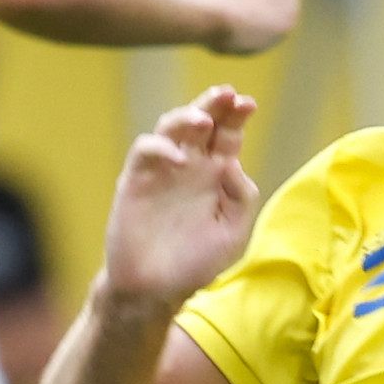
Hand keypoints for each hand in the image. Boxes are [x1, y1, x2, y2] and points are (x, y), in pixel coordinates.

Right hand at [101, 87, 263, 310]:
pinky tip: (180, 160)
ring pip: (170, 127)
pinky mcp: (135, 180)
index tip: (248, 103)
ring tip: (204, 120)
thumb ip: (241, 196)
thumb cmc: (195, 262)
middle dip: (214, 104)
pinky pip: (145, 150)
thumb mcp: (233, 232)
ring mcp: (161, 171)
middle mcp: (189, 166)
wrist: (155, 290)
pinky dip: (161, 147)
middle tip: (227, 93)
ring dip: (187, 116)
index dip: (236, 116)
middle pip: (201, 122)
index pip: (227, 135)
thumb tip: (232, 161)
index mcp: (215, 174)